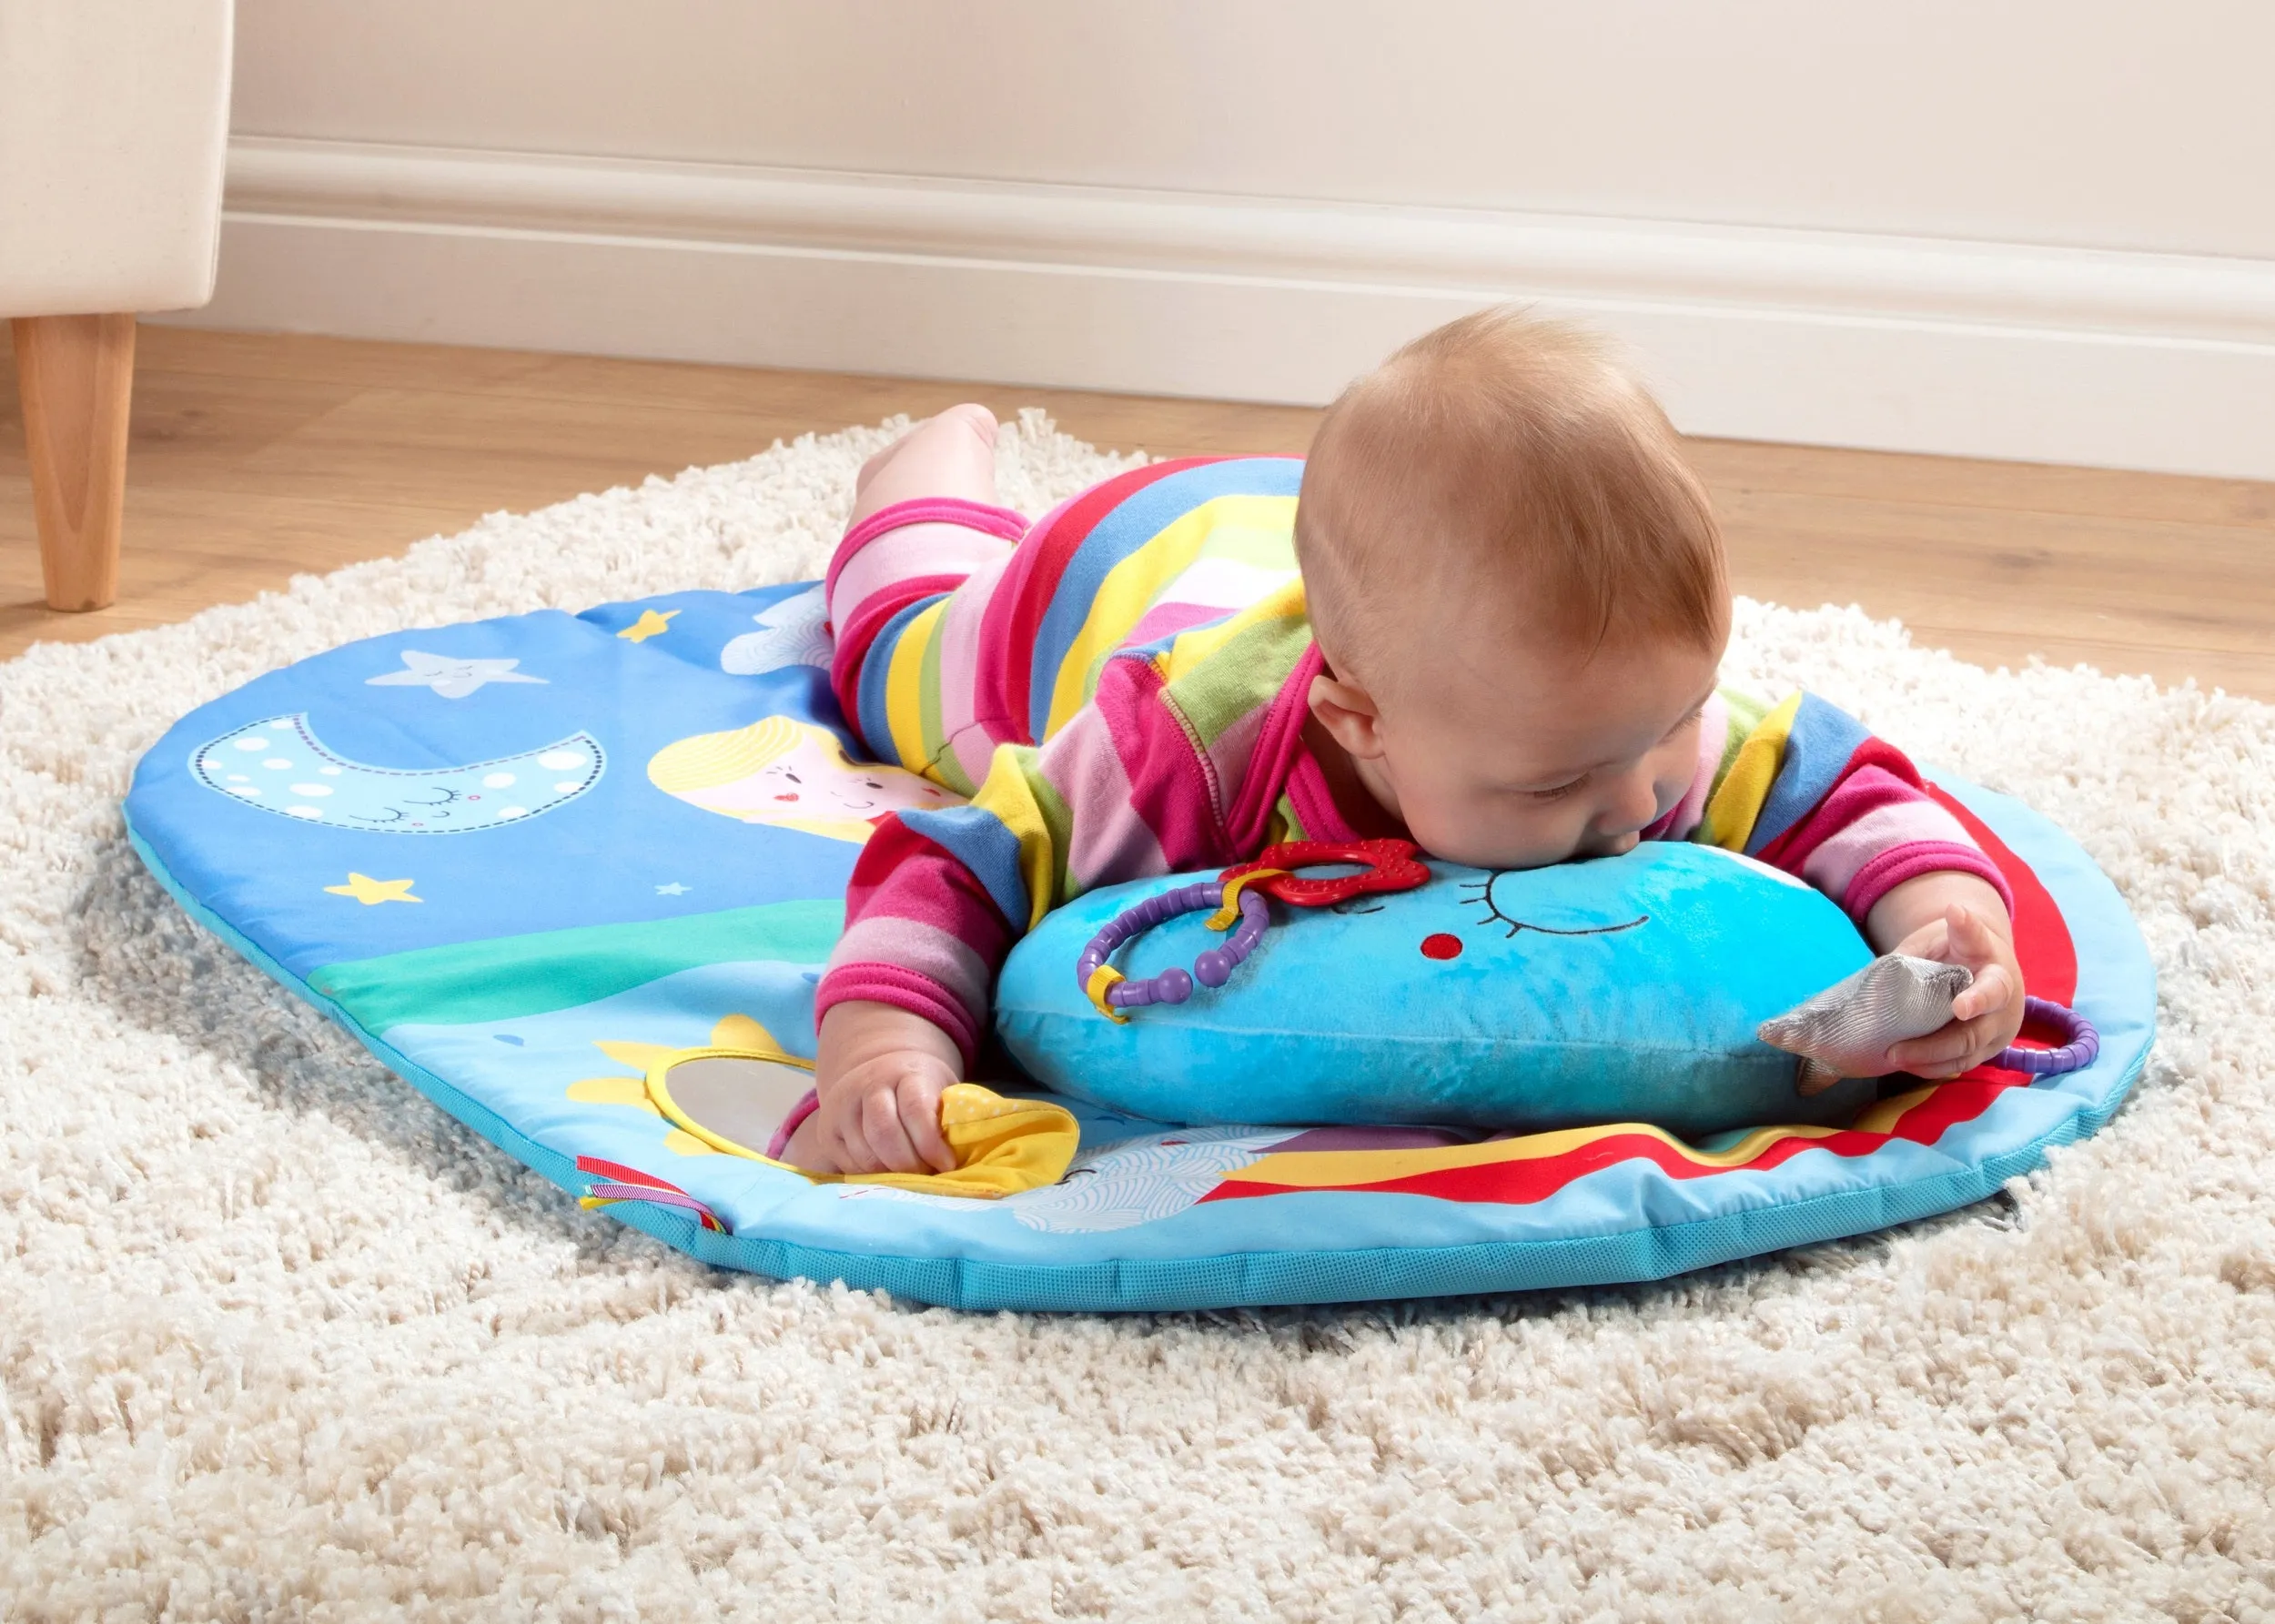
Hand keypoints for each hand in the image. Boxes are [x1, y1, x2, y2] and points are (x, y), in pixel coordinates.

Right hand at [800, 1001, 964, 1174]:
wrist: (879, 1071)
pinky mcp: (827, 1132)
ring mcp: (842, 1107)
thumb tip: (963, 1154)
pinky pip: (849, 1165)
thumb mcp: (942, 1089)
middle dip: (909, 1164)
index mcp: (905, 1072)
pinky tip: (889, 1175)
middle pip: (884, 1133)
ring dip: (891, 1175)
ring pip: (865, 1154)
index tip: (947, 1164)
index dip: (931, 1143)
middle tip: (927, 1177)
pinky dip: (872, 1177)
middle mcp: (867, 1085)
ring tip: (912, 1178)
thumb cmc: (921, 1088)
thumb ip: (950, 1116)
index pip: (914, 1108)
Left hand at [1881, 902, 2025, 1078]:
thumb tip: (1876, 978)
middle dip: (1937, 1041)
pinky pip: (1965, 1062)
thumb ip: (1912, 956)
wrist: (1988, 962)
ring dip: (1930, 1057)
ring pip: (1970, 1048)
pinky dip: (1935, 1066)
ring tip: (1894, 1056)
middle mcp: (2004, 992)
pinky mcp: (1991, 1045)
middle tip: (1897, 1049)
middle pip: (1975, 1025)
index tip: (1956, 937)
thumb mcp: (1933, 940)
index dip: (1966, 948)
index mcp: (1987, 955)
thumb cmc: (1954, 950)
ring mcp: (2000, 1024)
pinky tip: (1908, 1065)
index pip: (1978, 948)